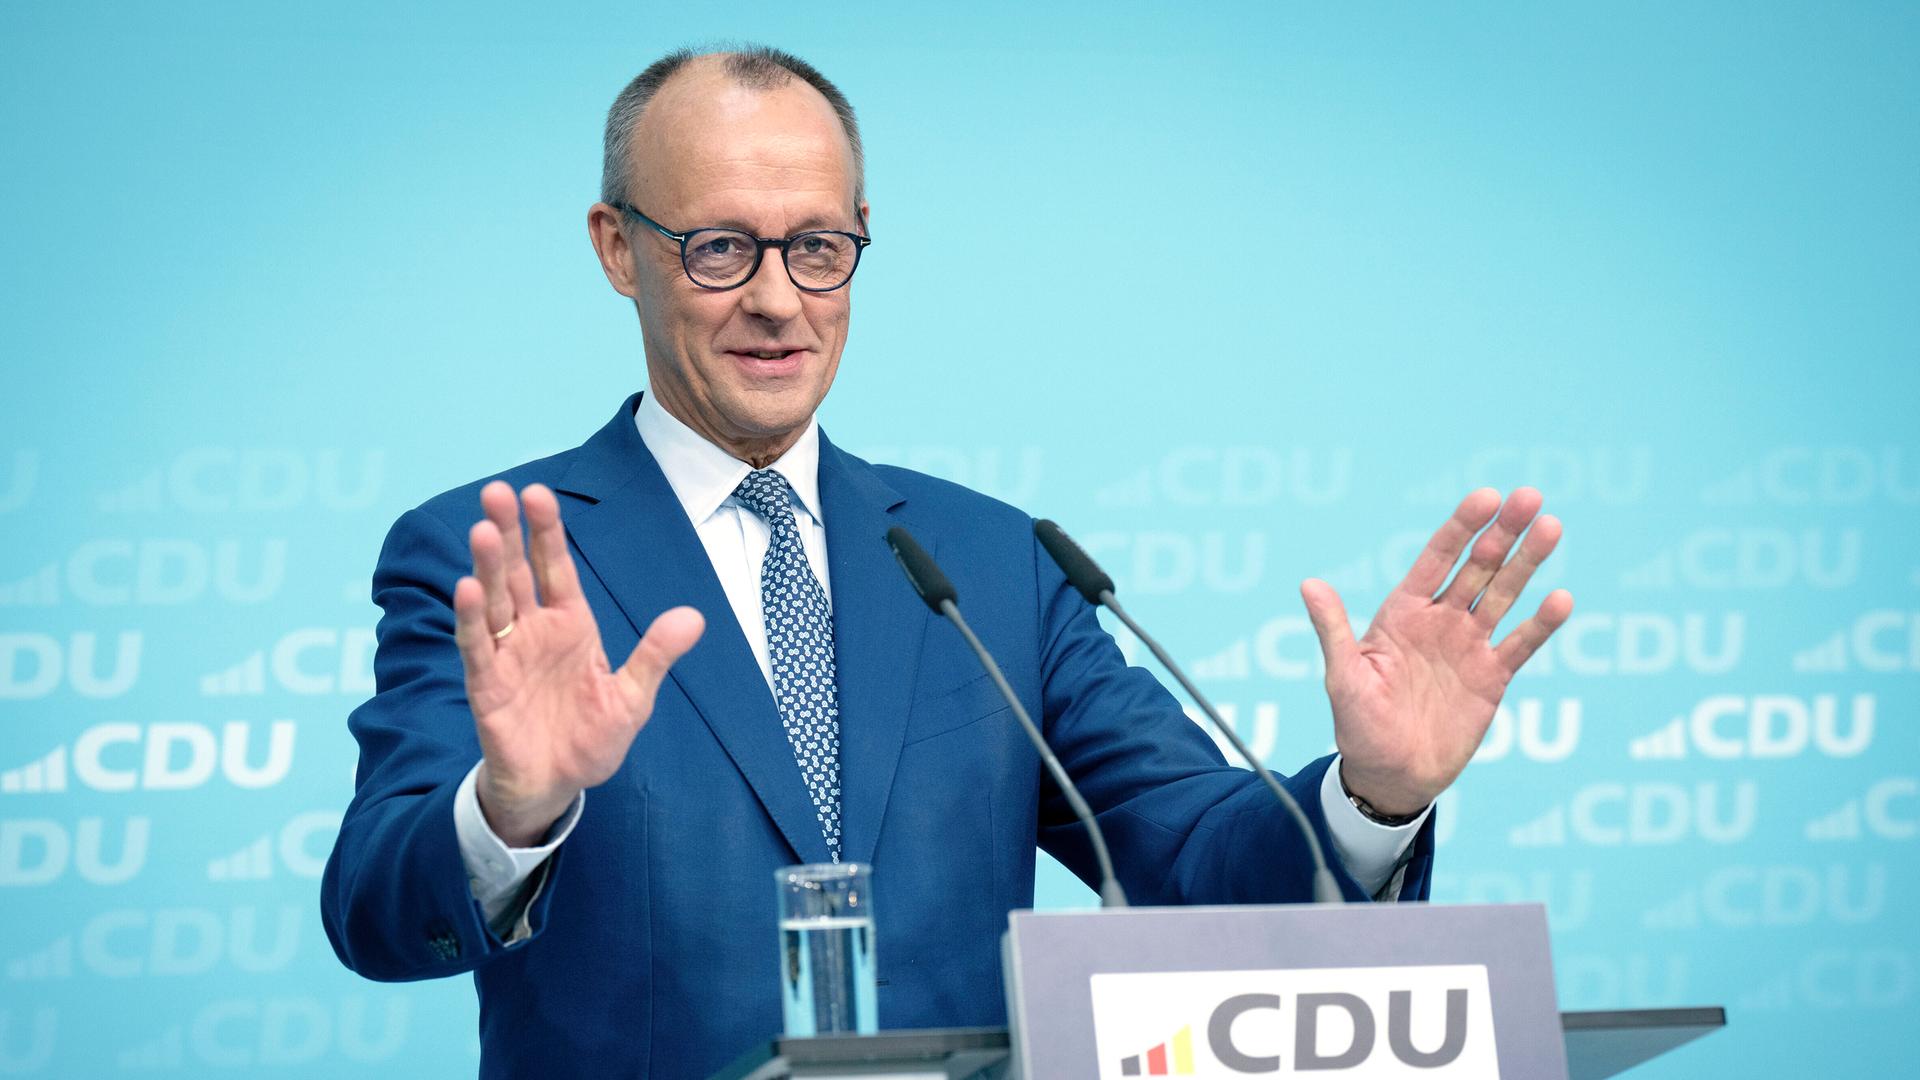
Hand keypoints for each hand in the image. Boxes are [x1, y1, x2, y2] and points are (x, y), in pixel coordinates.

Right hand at [452, 481, 703, 845]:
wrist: (556, 787)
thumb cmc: (592, 739)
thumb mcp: (633, 698)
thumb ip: (656, 656)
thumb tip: (694, 617)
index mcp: (571, 625)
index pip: (555, 567)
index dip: (546, 531)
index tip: (537, 493)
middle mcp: (534, 630)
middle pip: (518, 572)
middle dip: (509, 532)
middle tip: (497, 491)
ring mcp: (507, 654)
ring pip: (494, 601)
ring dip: (487, 566)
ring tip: (482, 529)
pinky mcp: (486, 685)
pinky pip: (477, 646)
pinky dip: (470, 618)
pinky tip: (466, 588)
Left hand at [1300, 488, 1571, 815]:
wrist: (1390, 774)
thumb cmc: (1358, 724)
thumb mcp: (1343, 677)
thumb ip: (1334, 630)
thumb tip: (1310, 584)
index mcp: (1403, 613)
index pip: (1436, 559)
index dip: (1461, 528)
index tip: (1486, 497)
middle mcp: (1440, 621)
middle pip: (1477, 567)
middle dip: (1503, 533)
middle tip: (1530, 497)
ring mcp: (1469, 646)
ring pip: (1504, 595)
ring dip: (1528, 563)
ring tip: (1551, 527)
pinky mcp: (1492, 677)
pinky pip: (1521, 644)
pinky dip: (1541, 623)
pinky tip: (1561, 598)